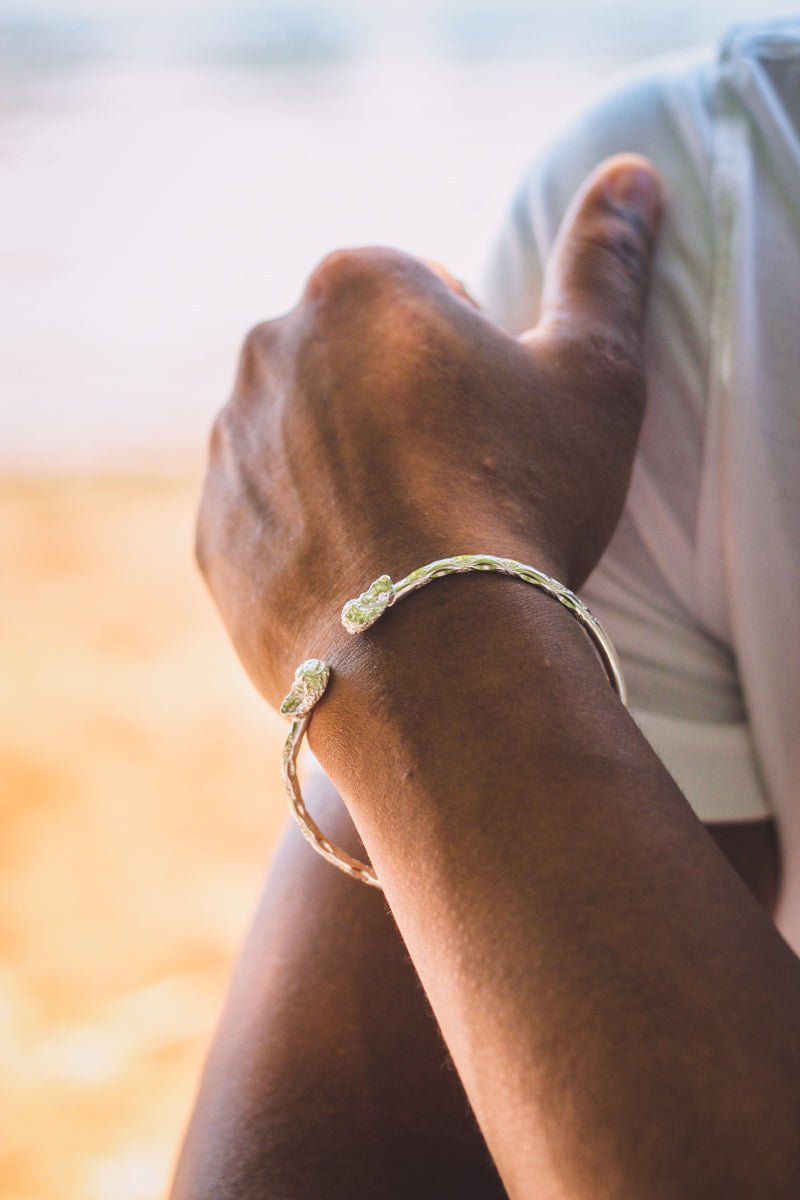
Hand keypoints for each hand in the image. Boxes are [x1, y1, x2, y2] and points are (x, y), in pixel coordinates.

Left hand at [196, 154, 660, 706]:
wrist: (436, 654)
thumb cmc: (522, 498)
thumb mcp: (594, 371)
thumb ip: (607, 262)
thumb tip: (632, 170)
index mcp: (357, 283)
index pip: (425, 299)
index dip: (475, 363)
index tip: (496, 428)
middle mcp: (269, 347)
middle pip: (356, 368)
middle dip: (402, 411)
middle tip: (462, 488)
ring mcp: (230, 448)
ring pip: (307, 444)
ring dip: (351, 475)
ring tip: (415, 543)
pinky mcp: (213, 538)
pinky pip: (269, 521)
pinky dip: (311, 541)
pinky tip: (369, 581)